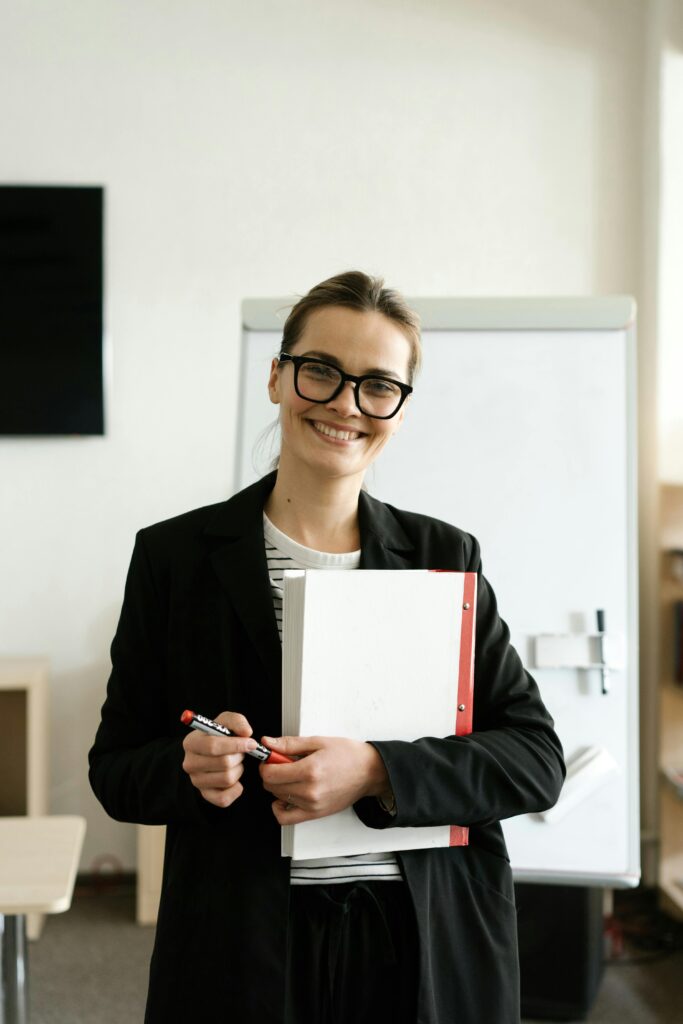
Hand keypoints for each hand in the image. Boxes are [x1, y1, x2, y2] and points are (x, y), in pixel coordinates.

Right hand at [182, 711, 256, 807]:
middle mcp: (189, 763)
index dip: (236, 745)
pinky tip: (236, 778)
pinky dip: (236, 789)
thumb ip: (237, 721)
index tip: (251, 743)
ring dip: (239, 770)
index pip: (213, 746)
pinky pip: (224, 798)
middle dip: (239, 756)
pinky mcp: (205, 795)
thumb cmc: (220, 735)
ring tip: (236, 762)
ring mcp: (196, 781)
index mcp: (191, 743)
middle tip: (241, 752)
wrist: (214, 752)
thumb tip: (246, 732)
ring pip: (227, 779)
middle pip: (224, 763)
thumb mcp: (226, 721)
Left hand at [259, 735, 391, 824]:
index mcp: (310, 770)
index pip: (271, 773)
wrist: (369, 771)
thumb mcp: (318, 742)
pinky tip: (286, 796)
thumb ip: (289, 744)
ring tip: (291, 775)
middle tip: (281, 763)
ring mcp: (312, 805)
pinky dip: (280, 808)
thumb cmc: (348, 755)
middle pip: (271, 786)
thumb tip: (268, 743)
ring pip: (277, 798)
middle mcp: (310, 791)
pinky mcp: (315, 814)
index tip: (270, 758)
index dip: (265, 763)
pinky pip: (286, 818)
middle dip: (270, 773)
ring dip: (278, 786)